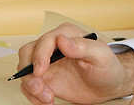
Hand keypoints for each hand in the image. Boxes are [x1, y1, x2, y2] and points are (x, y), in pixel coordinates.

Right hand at [17, 22, 133, 104]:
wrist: (108, 86)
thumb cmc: (108, 67)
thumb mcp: (101, 56)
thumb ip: (82, 46)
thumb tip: (62, 40)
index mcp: (68, 35)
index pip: (46, 40)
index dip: (40, 55)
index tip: (40, 71)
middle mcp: (54, 46)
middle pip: (28, 52)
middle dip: (29, 72)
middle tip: (39, 88)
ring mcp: (48, 63)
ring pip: (25, 70)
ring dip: (31, 86)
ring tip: (48, 98)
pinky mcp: (46, 78)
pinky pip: (29, 86)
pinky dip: (34, 96)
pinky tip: (48, 101)